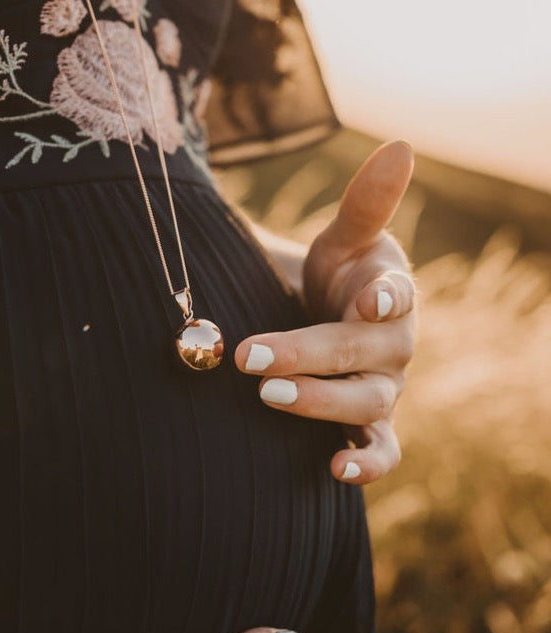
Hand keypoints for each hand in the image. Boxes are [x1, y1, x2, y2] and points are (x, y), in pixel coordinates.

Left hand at [235, 141, 416, 484]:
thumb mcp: (343, 239)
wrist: (334, 318)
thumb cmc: (337, 276)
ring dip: (322, 405)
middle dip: (306, 354)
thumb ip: (365, 203)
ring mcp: (385, 387)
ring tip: (271, 398)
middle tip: (251, 358)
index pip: (395, 294)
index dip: (383, 296)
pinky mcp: (373, 422)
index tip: (365, 297)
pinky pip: (381, 449)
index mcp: (390, 293)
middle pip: (359, 353)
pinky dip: (366, 463)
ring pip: (366, 404)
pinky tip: (335, 470)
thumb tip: (400, 144)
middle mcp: (394, 344)